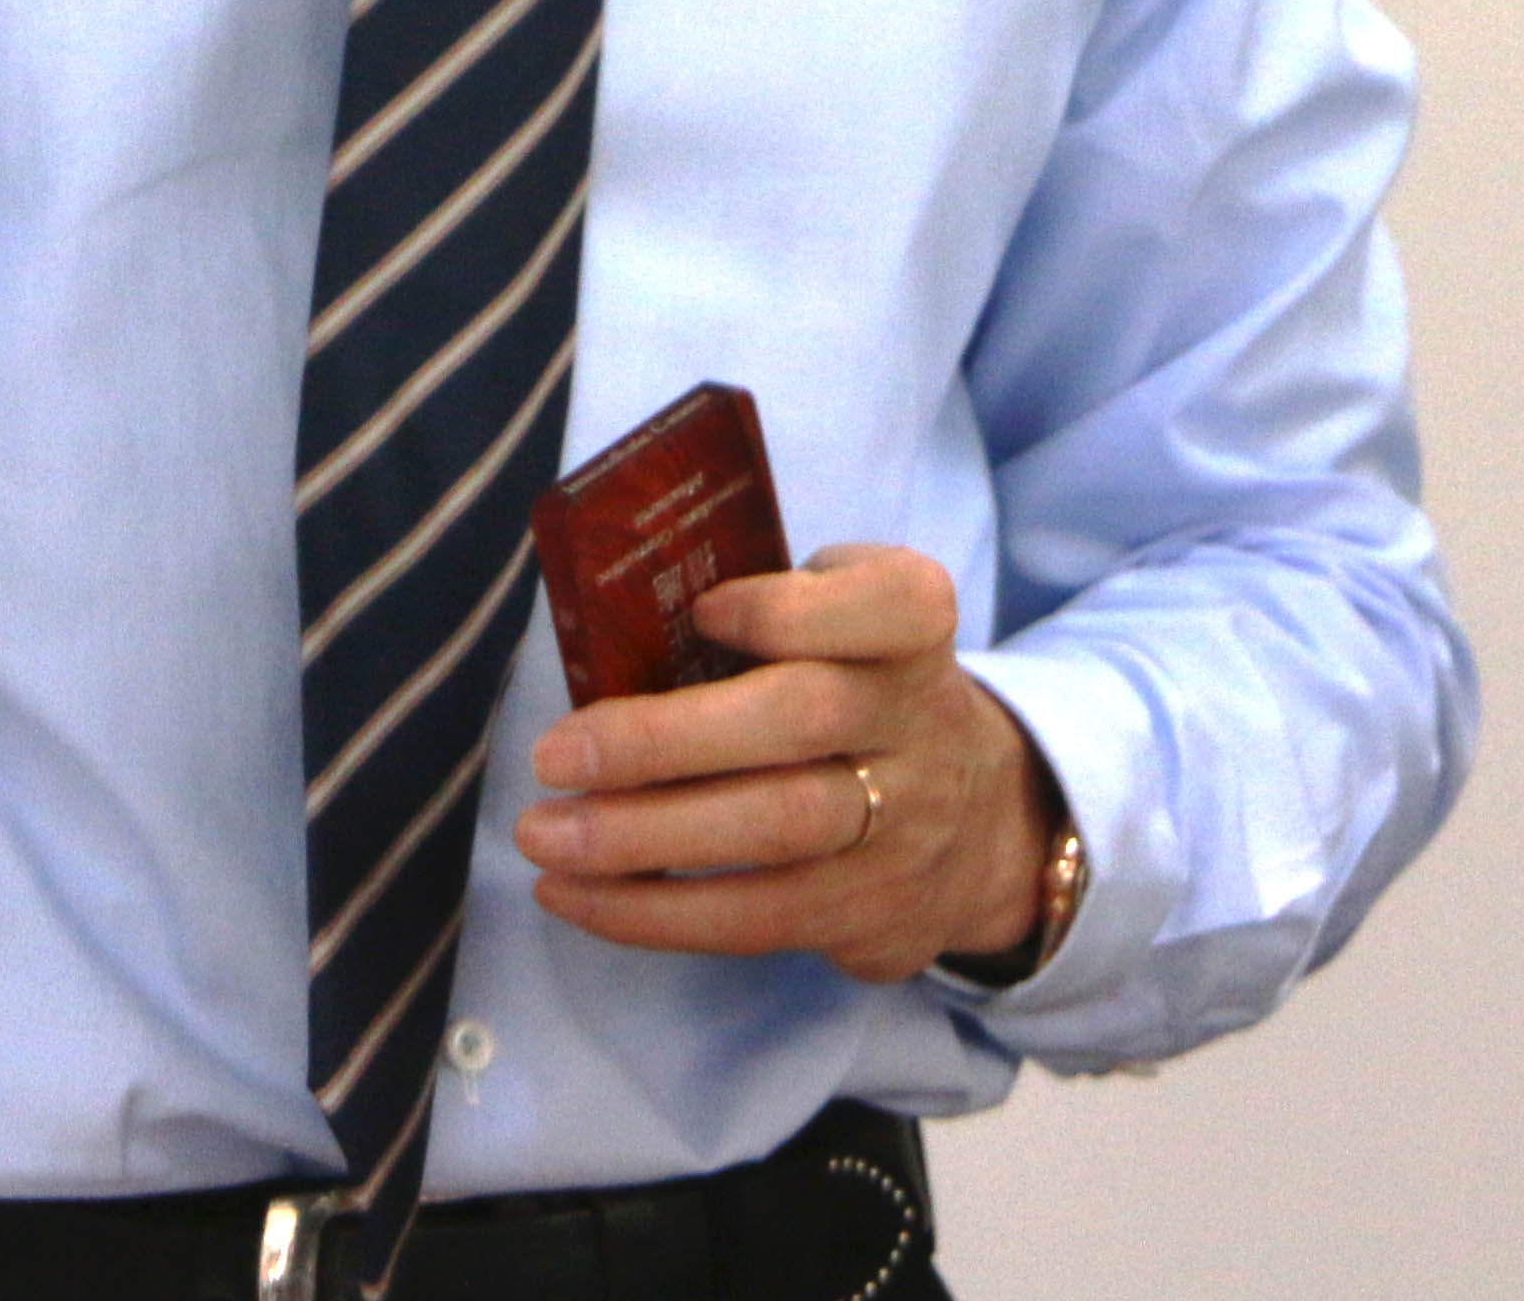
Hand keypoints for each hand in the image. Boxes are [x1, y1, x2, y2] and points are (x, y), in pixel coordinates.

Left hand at [510, 544, 1056, 985]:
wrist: (982, 822)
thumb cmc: (856, 689)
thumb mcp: (843, 620)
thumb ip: (768, 605)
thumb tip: (618, 621)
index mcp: (910, 629)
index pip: (887, 606)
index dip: (793, 610)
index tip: (704, 613)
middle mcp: (918, 722)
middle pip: (800, 722)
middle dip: (665, 740)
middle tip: (550, 756)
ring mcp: (903, 825)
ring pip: (775, 831)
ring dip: (640, 840)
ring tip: (542, 836)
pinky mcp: (869, 911)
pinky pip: (756, 919)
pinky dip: (652, 913)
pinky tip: (574, 896)